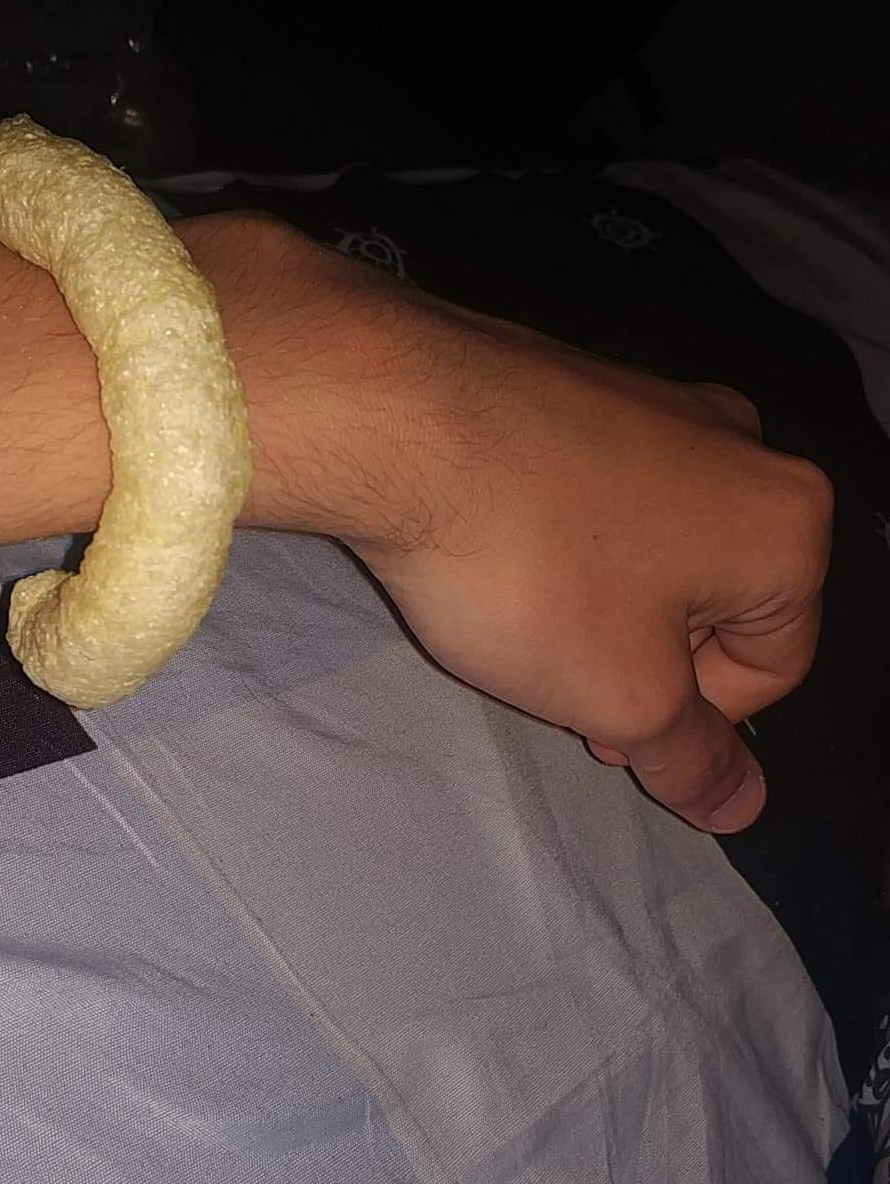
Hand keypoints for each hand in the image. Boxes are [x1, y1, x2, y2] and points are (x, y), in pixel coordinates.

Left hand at [330, 286, 831, 833]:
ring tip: (515, 611)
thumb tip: (743, 805)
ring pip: (651, 547)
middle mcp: (742, 442)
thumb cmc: (531, 570)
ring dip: (597, 604)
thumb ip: (693, 760)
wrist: (395, 423)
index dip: (690, 719)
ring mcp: (655, 398)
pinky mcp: (575, 378)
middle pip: (715, 603)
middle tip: (557, 674)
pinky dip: (556, 537)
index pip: (773, 667)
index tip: (601, 722)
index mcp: (789, 521)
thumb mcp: (624, 698)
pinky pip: (592, 490)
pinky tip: (492, 548)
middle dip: (644, 658)